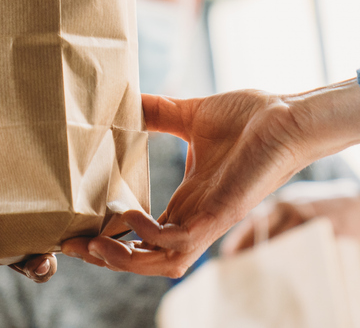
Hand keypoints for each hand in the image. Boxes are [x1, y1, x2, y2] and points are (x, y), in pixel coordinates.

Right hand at [63, 81, 359, 277]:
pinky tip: (128, 214)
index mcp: (187, 201)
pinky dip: (149, 236)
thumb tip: (126, 97)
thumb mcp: (189, 114)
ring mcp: (207, 219)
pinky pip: (179, 242)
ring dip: (124, 260)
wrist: (287, 114)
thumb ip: (157, 113)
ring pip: (161, 263)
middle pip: (146, 259)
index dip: (111, 239)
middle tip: (71, 245)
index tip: (76, 227)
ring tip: (92, 244)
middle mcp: (195, 218)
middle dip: (107, 260)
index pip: (144, 236)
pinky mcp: (220, 213)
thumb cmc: (250, 116)